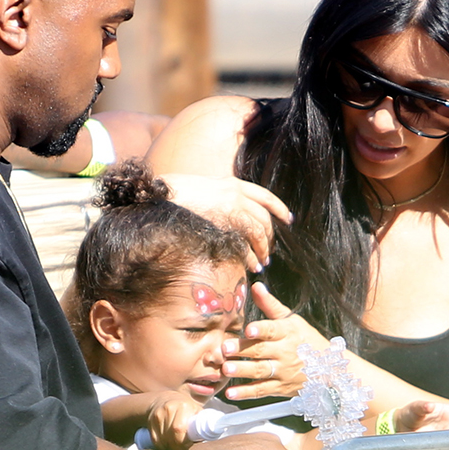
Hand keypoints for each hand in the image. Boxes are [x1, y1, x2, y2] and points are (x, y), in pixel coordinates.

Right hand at [145, 391, 202, 449]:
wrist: (164, 400)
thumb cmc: (185, 408)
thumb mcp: (196, 410)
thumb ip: (201, 421)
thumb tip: (211, 434)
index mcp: (183, 406)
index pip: (180, 429)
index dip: (184, 441)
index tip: (188, 443)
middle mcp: (169, 409)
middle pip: (171, 437)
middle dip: (177, 446)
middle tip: (182, 447)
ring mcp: (157, 415)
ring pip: (162, 441)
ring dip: (169, 447)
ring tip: (175, 445)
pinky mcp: (150, 421)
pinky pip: (155, 440)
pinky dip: (162, 446)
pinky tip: (167, 443)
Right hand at [160, 173, 291, 270]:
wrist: (160, 195)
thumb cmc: (174, 194)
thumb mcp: (202, 188)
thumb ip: (218, 197)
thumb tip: (222, 210)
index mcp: (232, 183)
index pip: (265, 195)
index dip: (279, 208)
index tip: (287, 219)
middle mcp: (236, 193)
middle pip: (265, 217)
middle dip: (270, 236)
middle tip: (269, 250)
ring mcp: (231, 208)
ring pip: (259, 231)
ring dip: (263, 249)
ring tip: (262, 263)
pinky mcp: (223, 224)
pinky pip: (246, 243)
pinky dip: (251, 256)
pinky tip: (251, 266)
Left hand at [222, 283, 330, 399]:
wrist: (330, 370)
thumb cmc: (306, 341)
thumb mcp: (292, 321)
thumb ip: (270, 305)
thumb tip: (255, 286)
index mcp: (288, 333)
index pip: (273, 330)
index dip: (261, 330)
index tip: (249, 330)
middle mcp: (285, 352)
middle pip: (262, 351)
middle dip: (243, 350)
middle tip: (225, 348)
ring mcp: (282, 372)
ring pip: (260, 371)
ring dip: (242, 371)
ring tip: (226, 368)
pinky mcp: (280, 388)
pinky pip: (262, 391)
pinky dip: (246, 393)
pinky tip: (230, 392)